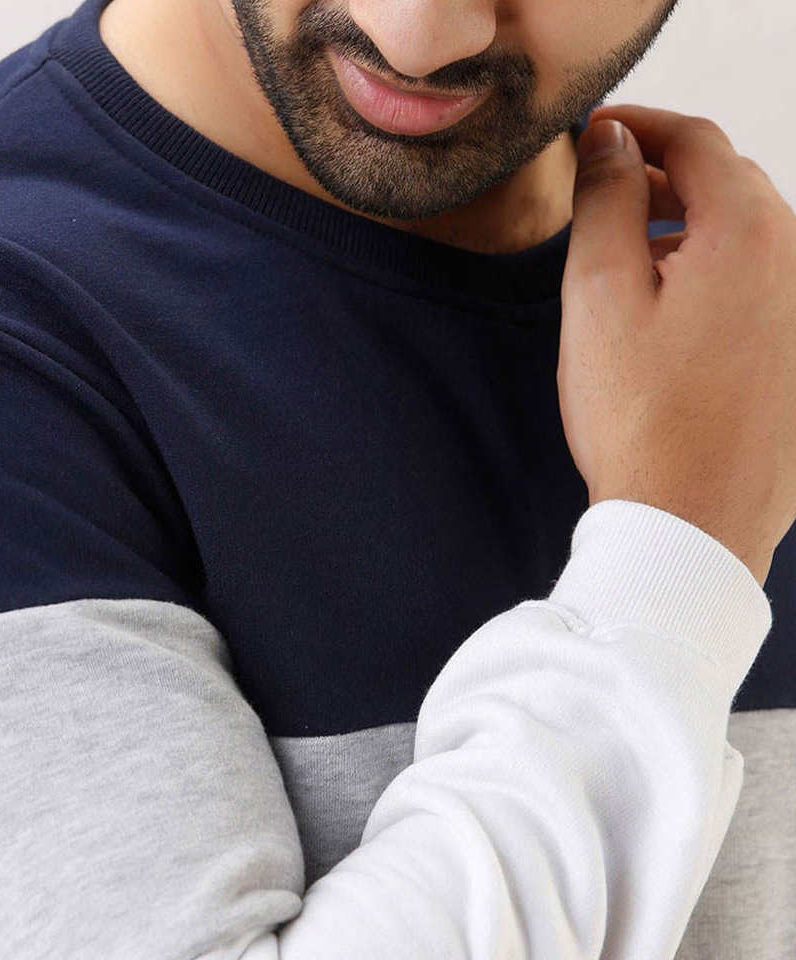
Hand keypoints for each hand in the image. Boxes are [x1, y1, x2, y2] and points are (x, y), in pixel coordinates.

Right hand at [558, 104, 795, 587]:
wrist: (690, 522)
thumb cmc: (640, 417)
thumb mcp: (599, 296)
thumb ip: (606, 202)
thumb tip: (611, 145)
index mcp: (747, 232)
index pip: (694, 141)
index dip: (636, 127)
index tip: (593, 136)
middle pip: (728, 182)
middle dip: (663, 175)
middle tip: (604, 194)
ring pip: (747, 235)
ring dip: (689, 226)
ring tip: (631, 256)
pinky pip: (761, 283)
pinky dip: (714, 271)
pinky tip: (672, 309)